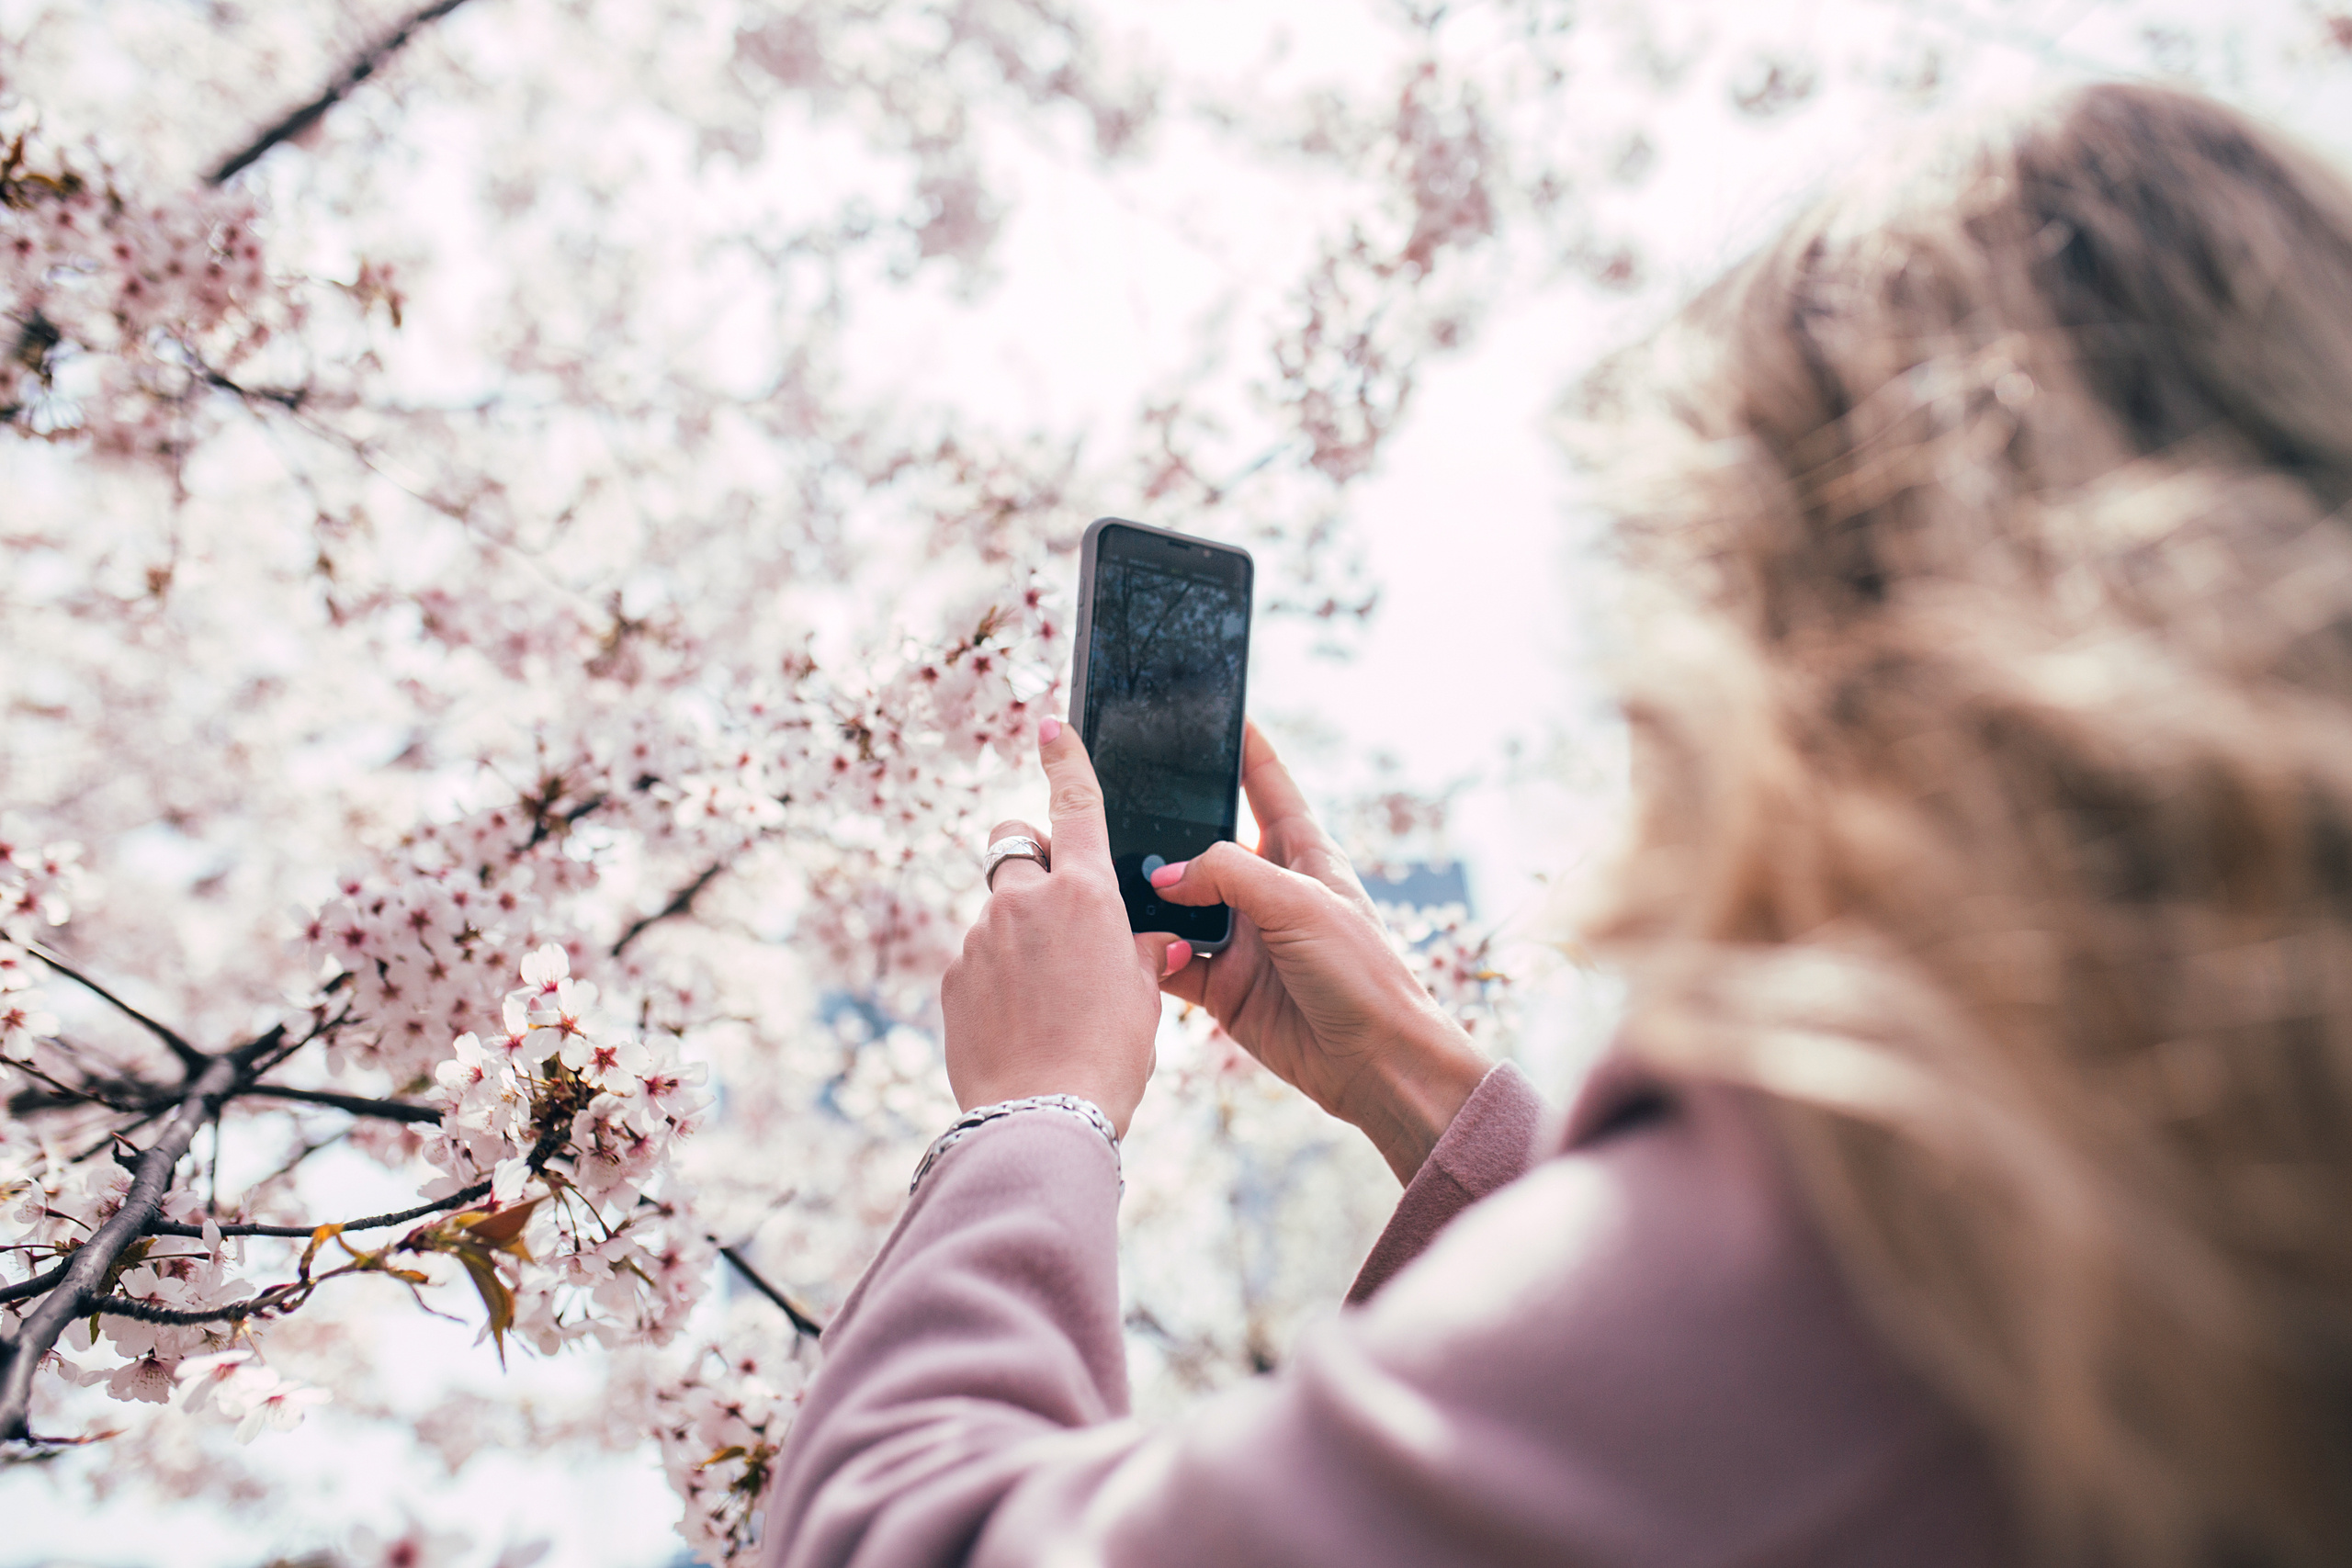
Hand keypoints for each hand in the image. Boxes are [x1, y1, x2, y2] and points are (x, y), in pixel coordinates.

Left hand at [939, 718, 1188, 1136]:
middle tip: (1060, 911)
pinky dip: (998, 978)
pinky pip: (978, 960)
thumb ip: (1145, 955)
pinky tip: (1021, 1024)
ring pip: (999, 913)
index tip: (1051, 726)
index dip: (1065, 758)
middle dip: (1034, 866)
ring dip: (1021, 937)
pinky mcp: (953, 977)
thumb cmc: (1108, 1056)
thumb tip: (1156, 944)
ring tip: (1050, 1000)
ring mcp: (981, 937)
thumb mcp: (1146, 999)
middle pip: (1017, 850)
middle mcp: (1024, 901)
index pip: (1075, 803)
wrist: (1043, 1115)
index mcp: (1084, 894)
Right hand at [1153, 721, 1488, 1182]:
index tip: (1215, 708)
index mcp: (1302, 853)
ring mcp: (1242, 937)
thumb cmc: (1361, 973)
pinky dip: (1147, 949)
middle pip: (1206, 840)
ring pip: (1178, 900)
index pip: (1268, 784)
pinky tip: (1119, 937)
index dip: (1244, 746)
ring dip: (1147, 891)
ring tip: (1101, 867)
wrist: (1375, 1064)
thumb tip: (1165, 875)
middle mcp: (1267, 889)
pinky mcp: (1221, 985)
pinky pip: (1170, 957)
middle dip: (1167, 821)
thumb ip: (1229, 875)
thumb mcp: (1300, 903)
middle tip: (1118, 792)